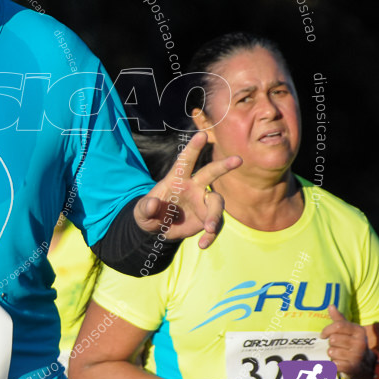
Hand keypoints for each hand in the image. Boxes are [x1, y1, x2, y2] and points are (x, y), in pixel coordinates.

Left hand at [133, 132, 241, 248]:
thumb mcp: (141, 213)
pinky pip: (214, 225)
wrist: (157, 230)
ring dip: (214, 215)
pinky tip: (203, 244)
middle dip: (224, 166)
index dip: (193, 148)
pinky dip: (210, 235)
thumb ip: (145, 208)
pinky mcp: (207, 218)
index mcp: (176, 180)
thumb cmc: (148, 214)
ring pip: (216, 203)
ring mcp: (202, 202)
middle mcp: (193, 187)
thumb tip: (152, 204)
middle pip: (210, 173)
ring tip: (208, 228)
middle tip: (237, 160)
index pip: (185, 161)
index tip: (202, 134)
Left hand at [322, 304, 374, 378]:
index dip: (327, 330)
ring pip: (332, 351)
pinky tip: (341, 363)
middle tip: (337, 347)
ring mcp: (357, 356)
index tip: (323, 335)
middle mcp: (360, 343)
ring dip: (332, 354)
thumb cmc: (352, 344)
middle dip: (331, 344)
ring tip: (340, 355)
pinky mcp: (352, 368)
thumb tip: (330, 306)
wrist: (367, 365)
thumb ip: (339, 319)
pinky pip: (334, 363)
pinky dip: (334, 364)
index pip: (338, 326)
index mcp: (359, 331)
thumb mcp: (349, 331)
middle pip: (333, 339)